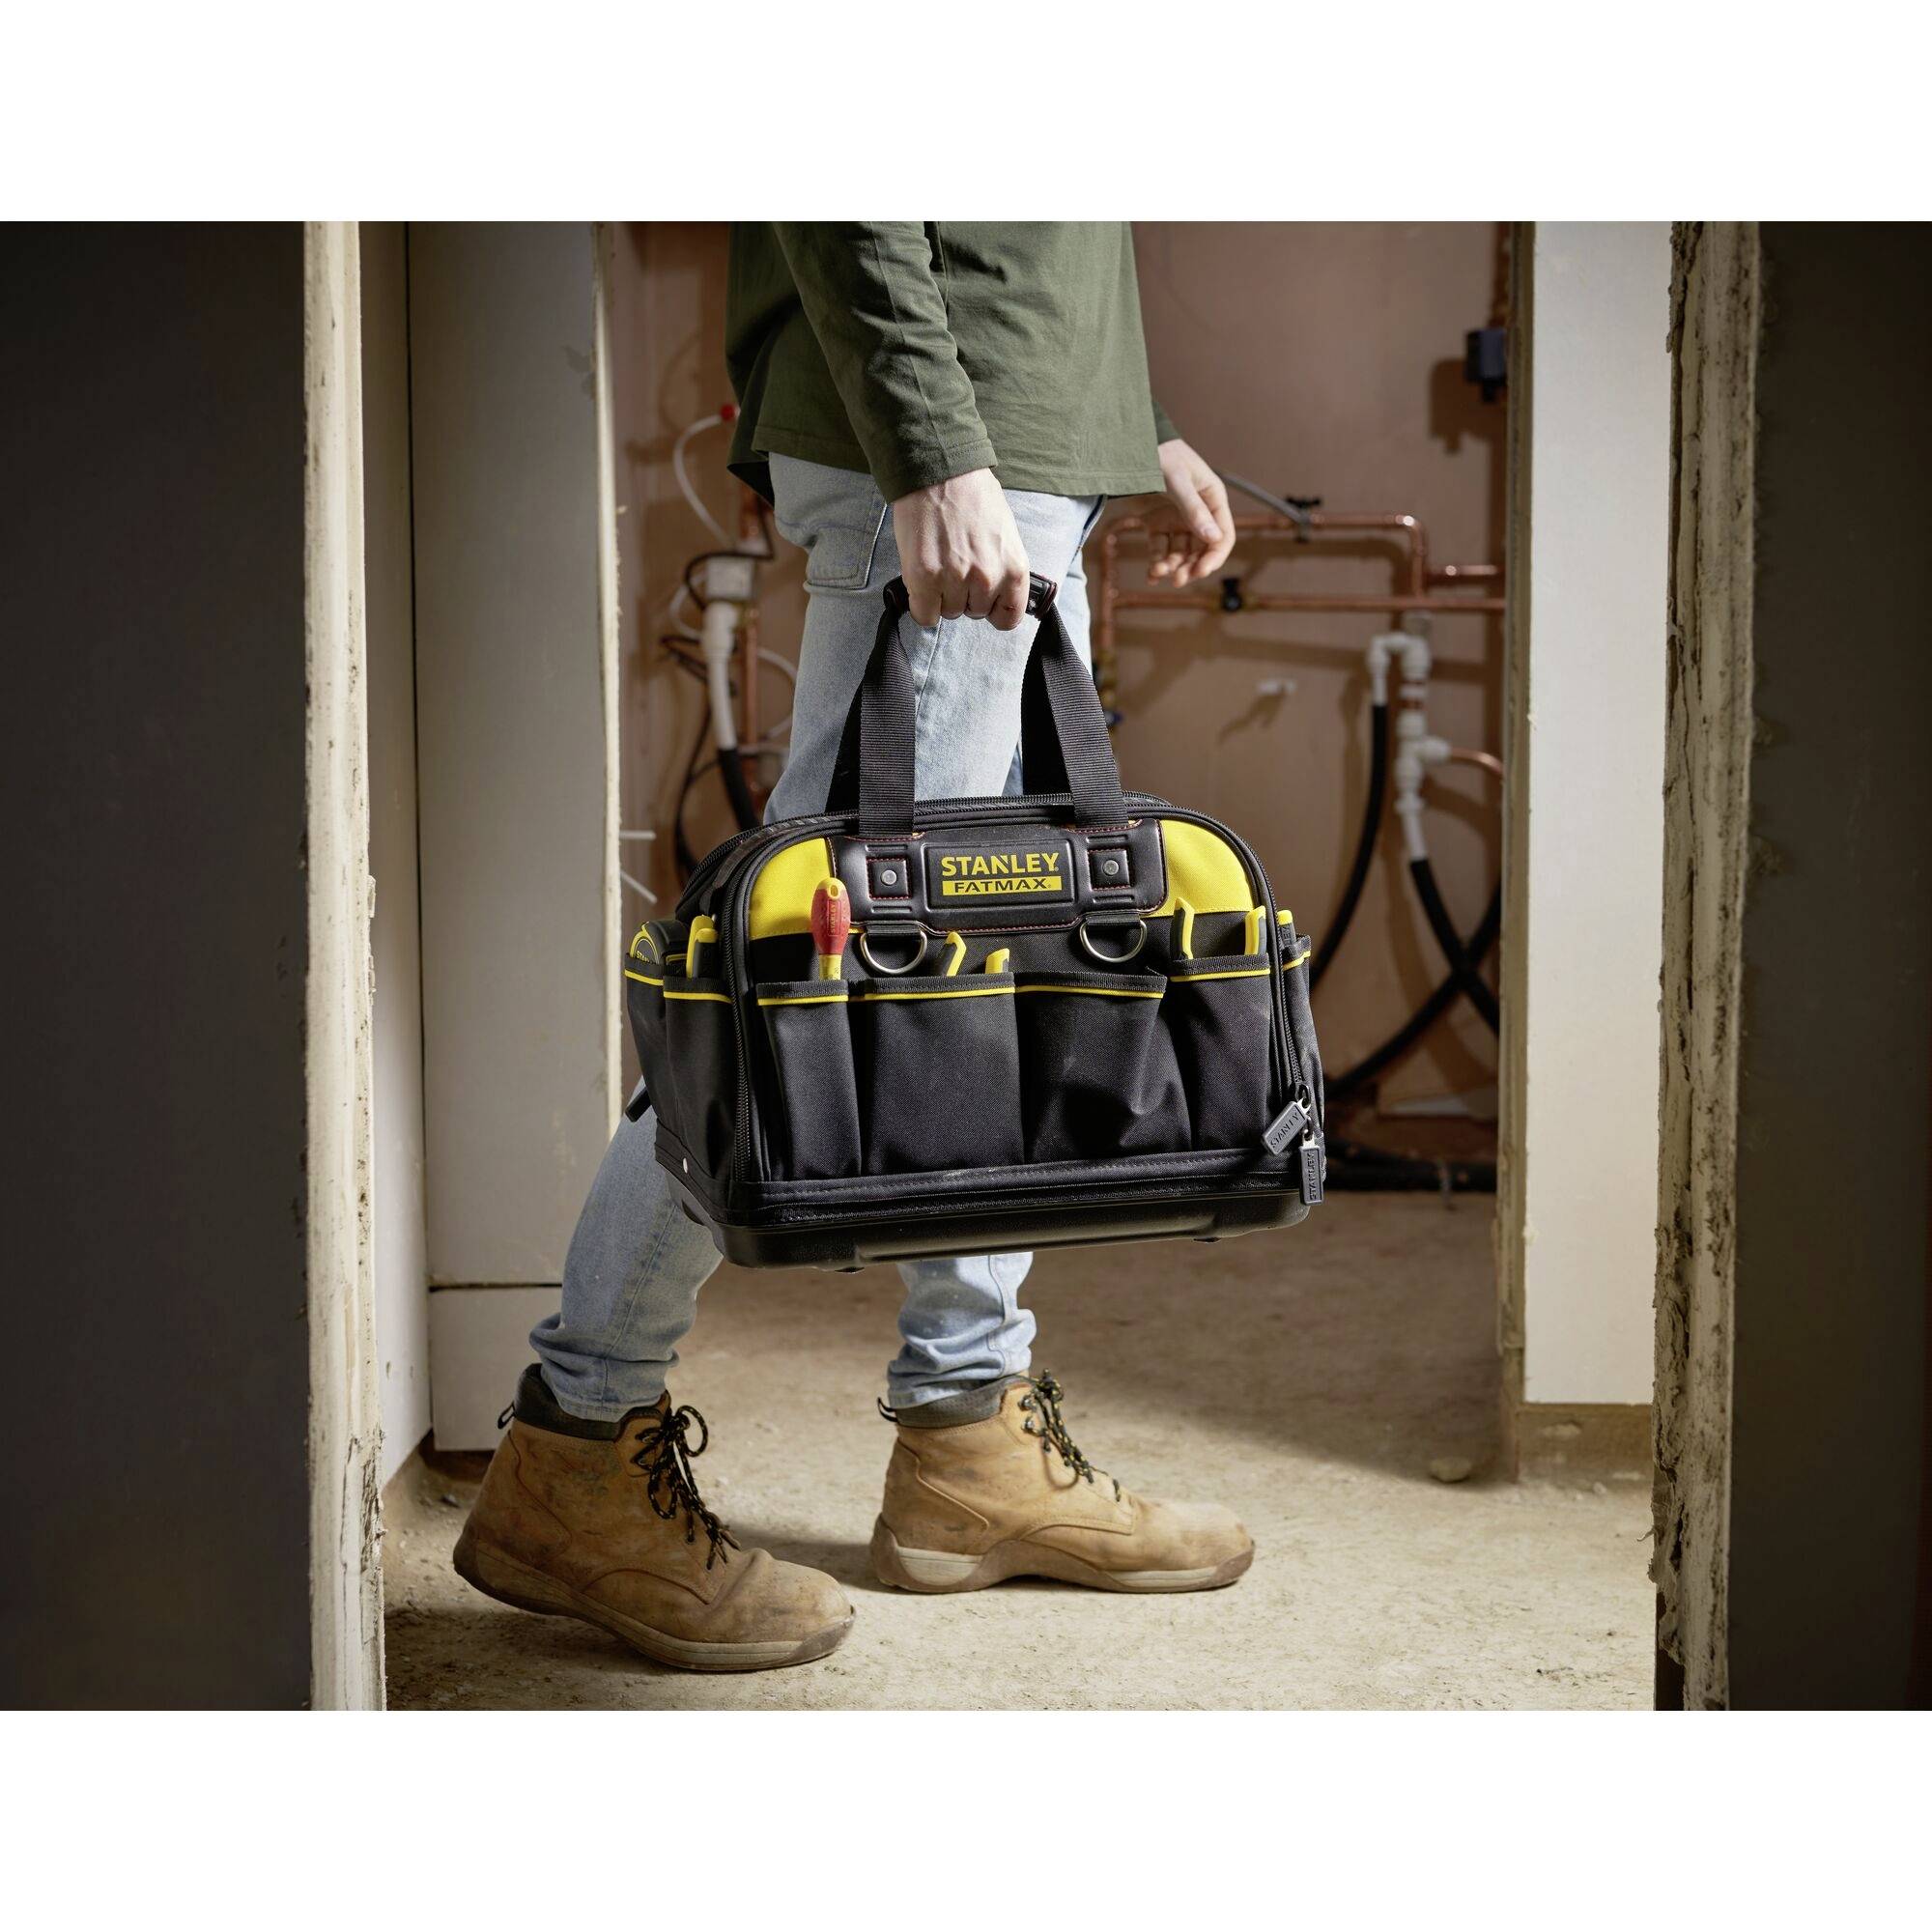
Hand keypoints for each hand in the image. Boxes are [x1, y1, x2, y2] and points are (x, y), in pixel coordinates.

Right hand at [890, 469, 1030, 629]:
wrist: (939, 471)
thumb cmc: (972, 495)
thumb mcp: (1004, 534)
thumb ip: (1002, 566)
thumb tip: (996, 592)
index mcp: (1013, 567)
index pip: (1009, 618)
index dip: (995, 610)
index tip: (986, 601)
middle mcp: (987, 578)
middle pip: (975, 613)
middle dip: (966, 596)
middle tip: (956, 566)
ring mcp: (954, 580)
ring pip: (949, 613)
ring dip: (942, 596)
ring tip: (939, 564)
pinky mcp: (924, 578)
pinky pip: (925, 615)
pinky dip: (922, 604)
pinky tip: (923, 583)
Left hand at [1144, 439, 1235, 587]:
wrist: (1130, 444)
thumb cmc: (1160, 454)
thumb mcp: (1177, 481)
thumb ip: (1193, 509)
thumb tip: (1213, 539)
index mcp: (1212, 499)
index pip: (1223, 535)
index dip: (1214, 556)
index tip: (1200, 571)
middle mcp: (1198, 512)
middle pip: (1201, 549)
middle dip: (1191, 566)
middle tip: (1178, 580)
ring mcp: (1177, 519)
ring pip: (1180, 552)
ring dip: (1172, 566)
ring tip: (1158, 572)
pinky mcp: (1157, 523)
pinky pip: (1160, 548)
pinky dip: (1156, 562)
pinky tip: (1151, 575)